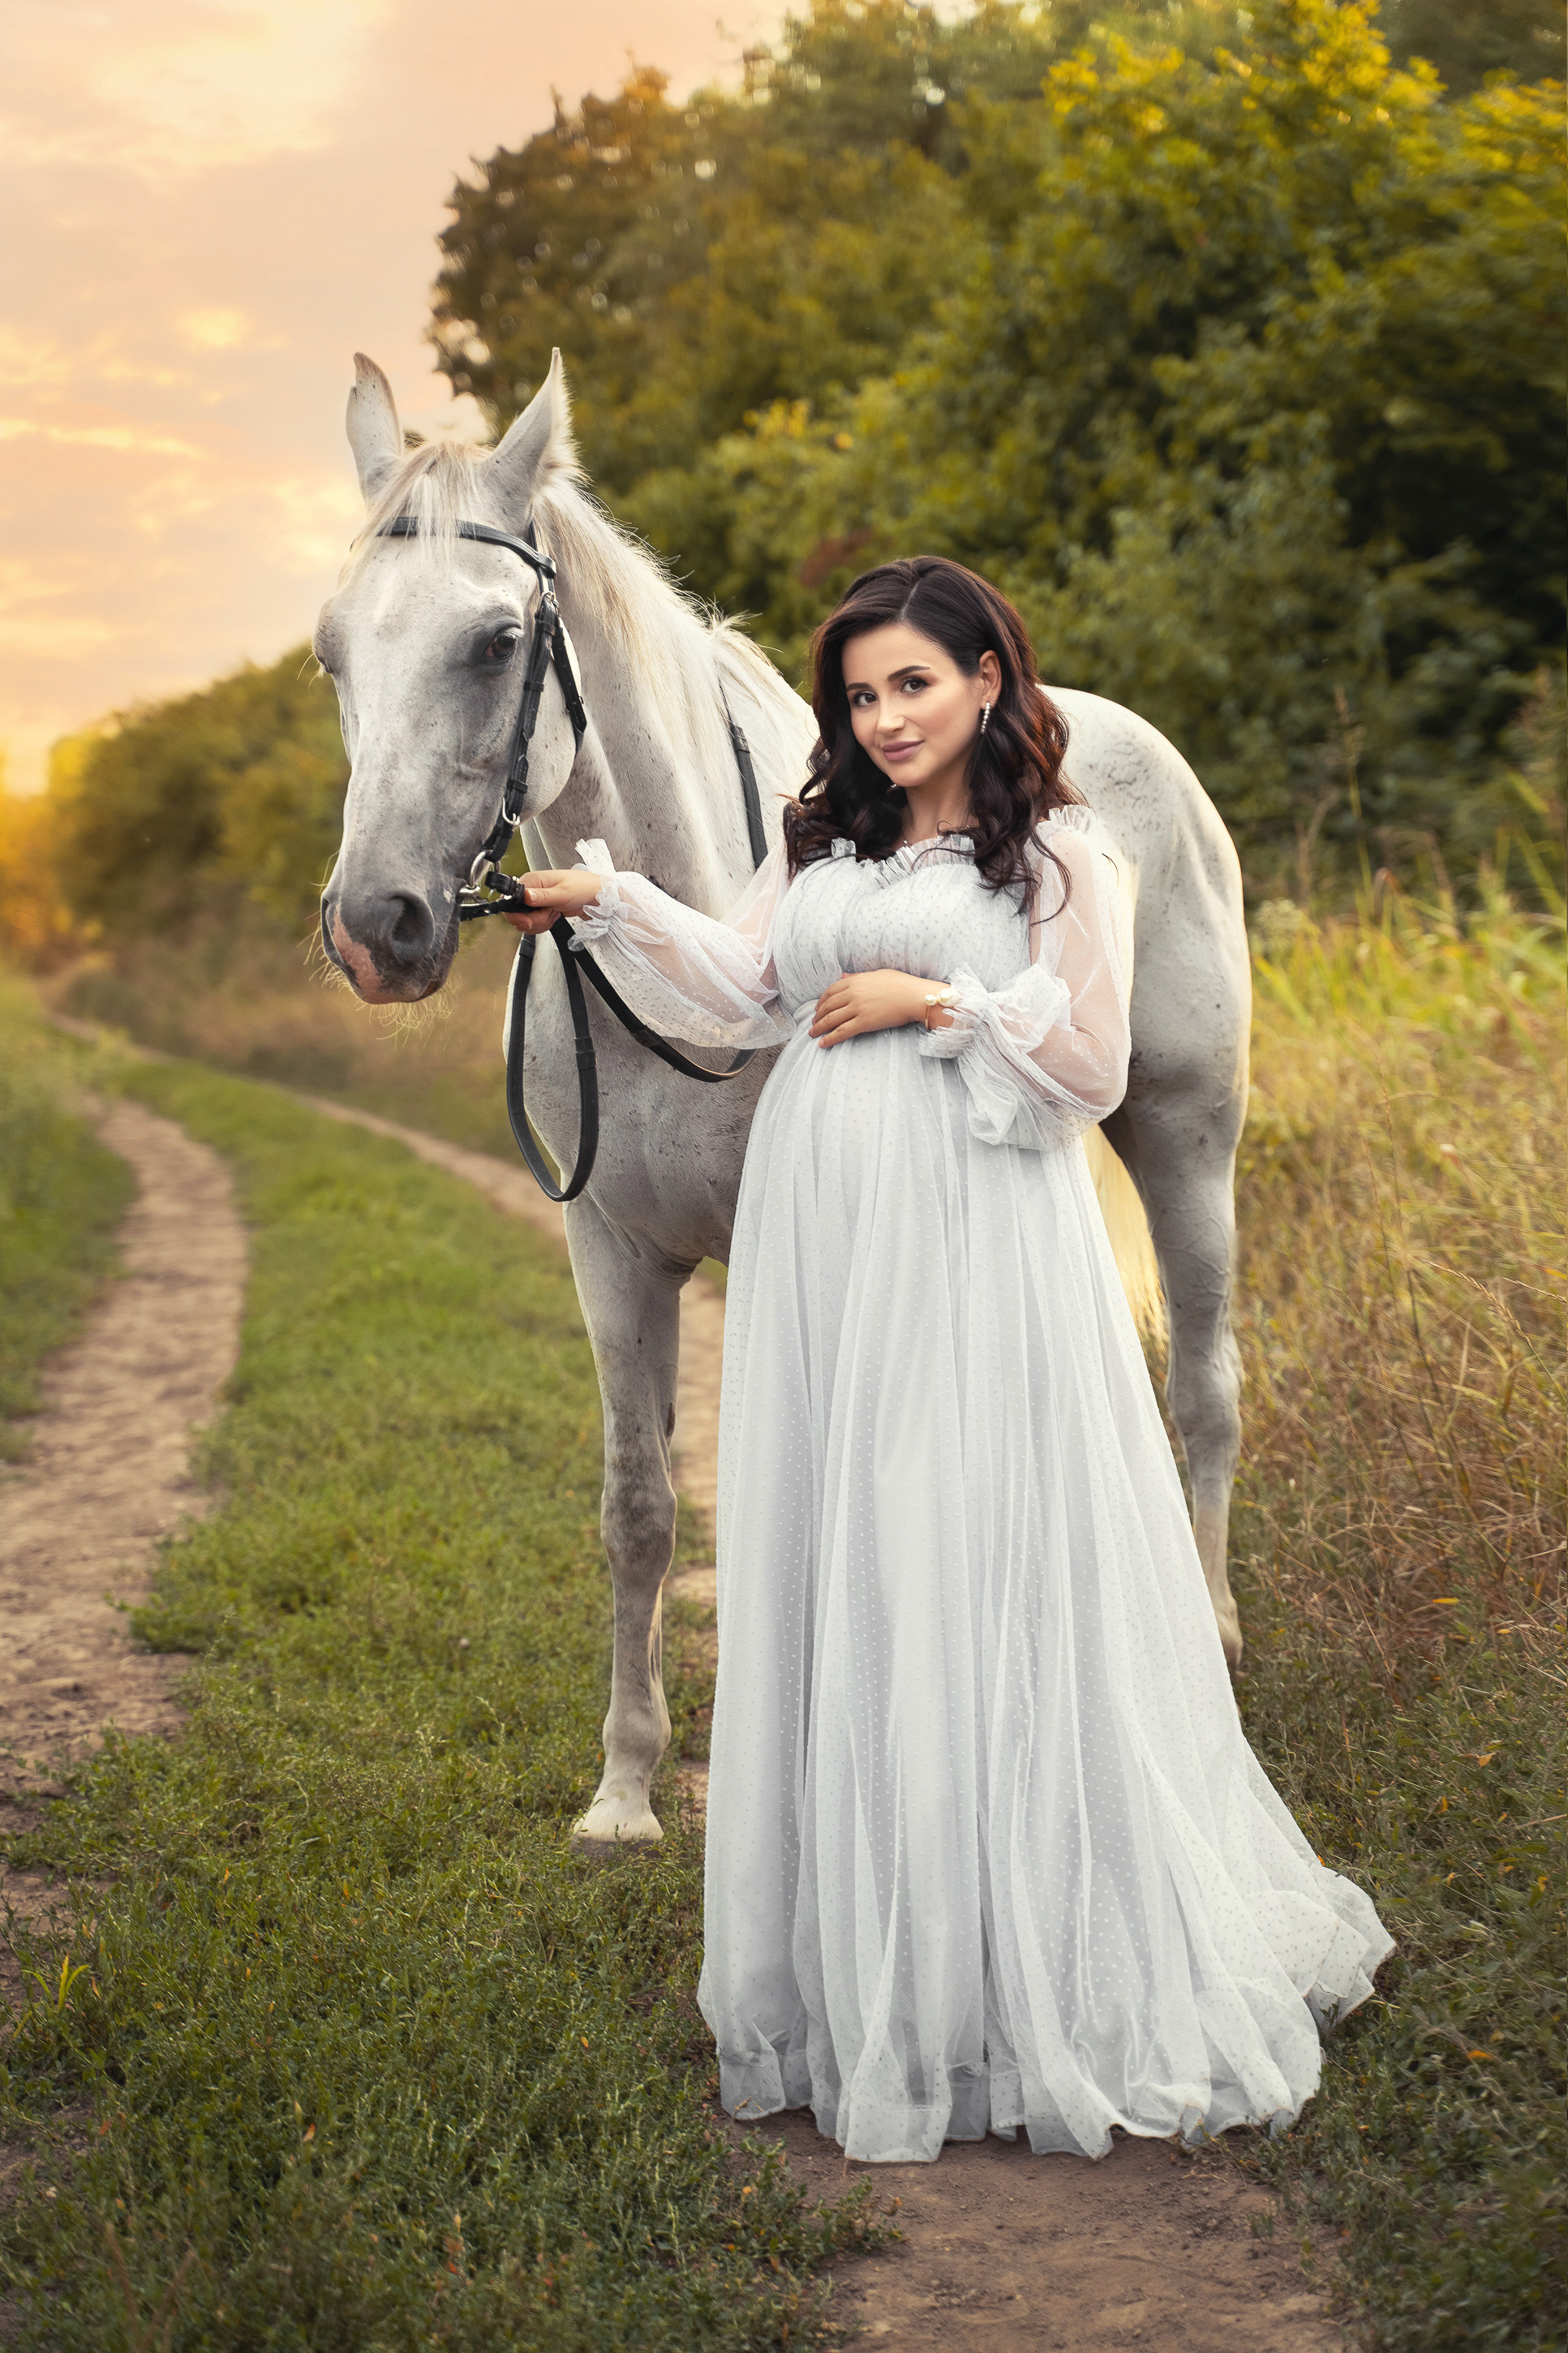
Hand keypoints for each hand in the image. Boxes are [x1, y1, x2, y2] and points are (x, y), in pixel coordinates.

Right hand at [502, 869, 604, 936]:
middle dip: (533, 921)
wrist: (595, 896)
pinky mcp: (542, 909)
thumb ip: (542, 896)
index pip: (510, 901)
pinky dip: (544, 925)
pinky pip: (535, 923)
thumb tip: (525, 896)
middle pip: (517, 914)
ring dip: (540, 923)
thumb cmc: (582, 887)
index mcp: (531, 881)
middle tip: (548, 915)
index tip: (529, 921)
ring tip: (554, 913)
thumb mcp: (562, 893)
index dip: (517, 915)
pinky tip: (554, 917)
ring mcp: (536, 901)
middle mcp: (531, 890)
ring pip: (526, 921)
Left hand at [809, 970, 954, 1047]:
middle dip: (817, 1016)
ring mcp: (858, 1008)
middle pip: (828, 1006)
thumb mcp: (878, 974)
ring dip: (819, 1028)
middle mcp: (853, 993)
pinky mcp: (864, 1022)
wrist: (915, 997)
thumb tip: (842, 976)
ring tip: (813, 1034)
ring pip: (831, 1019)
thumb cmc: (902, 984)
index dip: (821, 1001)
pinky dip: (829, 1038)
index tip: (817, 1008)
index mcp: (856, 981)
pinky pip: (842, 1032)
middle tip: (813, 1024)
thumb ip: (857, 977)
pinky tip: (822, 1044)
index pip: (830, 991)